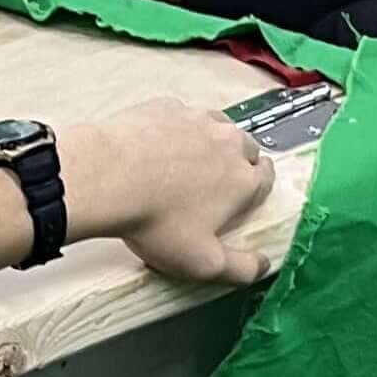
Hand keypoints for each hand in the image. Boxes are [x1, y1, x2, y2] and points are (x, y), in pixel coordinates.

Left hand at [64, 98, 274, 285]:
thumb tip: (261, 267)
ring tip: (185, 169)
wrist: (109, 176)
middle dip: (235, 166)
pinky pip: (181, 118)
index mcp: (243, 179)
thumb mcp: (203, 262)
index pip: (267, 177)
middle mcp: (228, 141)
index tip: (242, 199)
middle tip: (211, 188)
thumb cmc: (156, 220)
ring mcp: (198, 119)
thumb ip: (241, 268)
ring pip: (217, 128)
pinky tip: (157, 151)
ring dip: (208, 145)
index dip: (256, 189)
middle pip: (245, 149)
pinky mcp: (168, 107)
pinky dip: (175, 132)